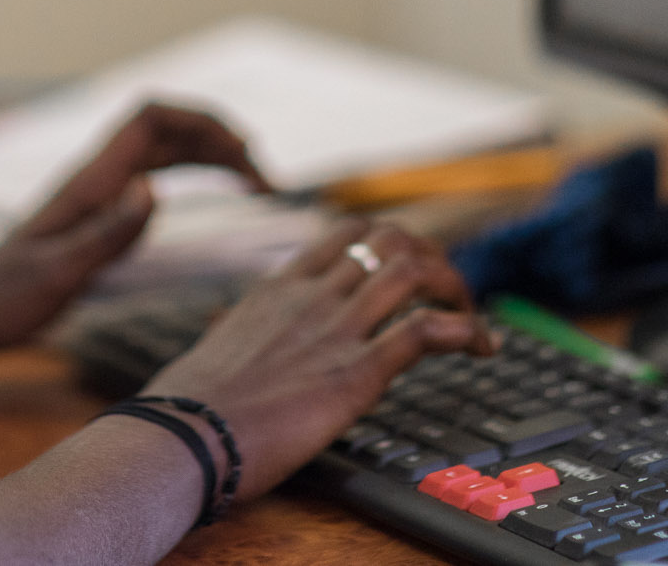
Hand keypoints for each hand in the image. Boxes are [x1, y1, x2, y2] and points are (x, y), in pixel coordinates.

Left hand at [0, 102, 272, 355]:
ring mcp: (98, 191)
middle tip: (265, 180)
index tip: (244, 153)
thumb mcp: (56, 275)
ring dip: (211, 153)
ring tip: (257, 183)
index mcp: (89, 182)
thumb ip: (106, 235)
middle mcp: (97, 177)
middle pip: (166, 127)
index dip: (201, 120)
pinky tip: (215, 194)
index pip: (150, 119)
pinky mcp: (99, 212)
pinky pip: (155, 174)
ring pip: (165, 148)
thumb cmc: (3, 297)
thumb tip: (153, 190)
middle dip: (219, 137)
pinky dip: (193, 174)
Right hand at [141, 218, 494, 497]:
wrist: (185, 433)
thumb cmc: (189, 405)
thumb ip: (239, 334)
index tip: (406, 270)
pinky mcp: (356, 372)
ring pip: (413, 271)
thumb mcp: (217, 349)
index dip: (388, 242)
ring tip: (471, 319)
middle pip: (389, 241)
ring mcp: (336, 329)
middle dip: (431, 259)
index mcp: (279, 288)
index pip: (346, 235)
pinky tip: (482, 345)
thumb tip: (227, 338)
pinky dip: (466, 330)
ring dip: (455, 288)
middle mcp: (313, 297)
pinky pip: (426, 331)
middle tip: (447, 293)